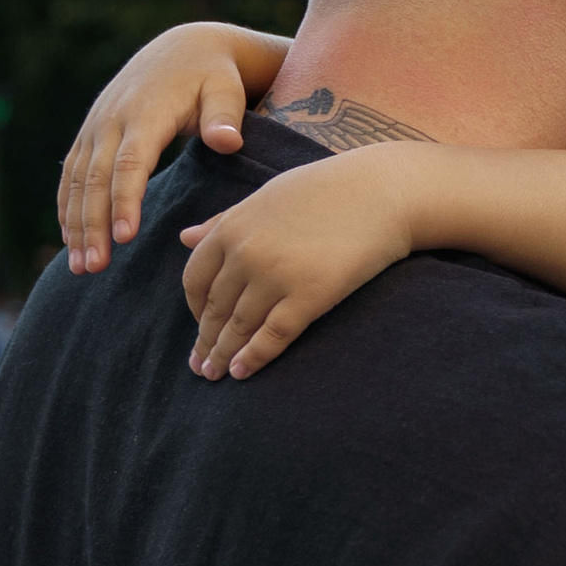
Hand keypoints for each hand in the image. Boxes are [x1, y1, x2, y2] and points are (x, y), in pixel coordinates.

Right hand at [58, 25, 256, 272]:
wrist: (182, 49)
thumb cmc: (212, 77)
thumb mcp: (226, 90)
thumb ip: (225, 117)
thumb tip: (227, 142)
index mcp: (146, 113)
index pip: (130, 163)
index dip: (125, 200)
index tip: (125, 238)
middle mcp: (112, 119)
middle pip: (96, 178)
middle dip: (92, 224)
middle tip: (95, 267)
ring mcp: (97, 126)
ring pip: (78, 180)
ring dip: (75, 224)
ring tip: (80, 267)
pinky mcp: (91, 133)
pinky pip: (72, 174)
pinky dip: (68, 207)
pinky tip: (70, 241)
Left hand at [181, 145, 429, 377]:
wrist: (382, 192)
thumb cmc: (325, 190)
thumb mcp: (266, 197)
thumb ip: (223, 220)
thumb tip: (183, 237)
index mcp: (233, 227)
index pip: (196, 279)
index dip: (195, 309)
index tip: (201, 326)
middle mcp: (247, 253)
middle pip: (215, 309)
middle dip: (206, 341)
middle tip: (200, 366)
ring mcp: (276, 276)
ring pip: (239, 327)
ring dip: (223, 355)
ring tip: (215, 375)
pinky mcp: (309, 296)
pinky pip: (273, 336)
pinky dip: (254, 357)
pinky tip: (242, 372)